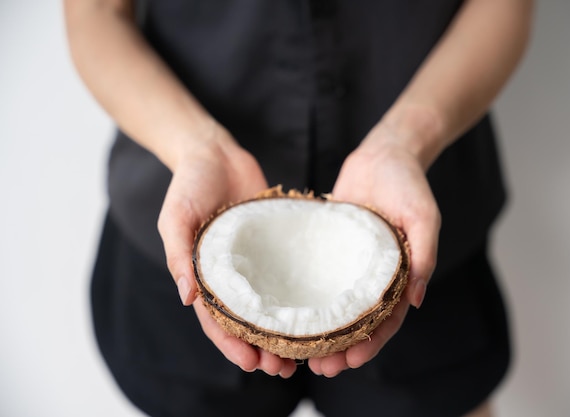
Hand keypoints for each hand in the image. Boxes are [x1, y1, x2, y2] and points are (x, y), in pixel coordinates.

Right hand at [157, 126, 297, 377]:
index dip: (232, 345)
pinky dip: (298, 295)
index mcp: (203, 276)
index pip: (217, 320)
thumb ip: (179, 254)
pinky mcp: (276, 244)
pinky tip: (317, 308)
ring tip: (305, 351)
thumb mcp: (176, 217)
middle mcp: (231, 275)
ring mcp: (255, 261)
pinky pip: (288, 273)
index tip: (252, 364)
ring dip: (283, 330)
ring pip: (270, 304)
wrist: (214, 152)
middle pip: (246, 321)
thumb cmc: (188, 184)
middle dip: (262, 348)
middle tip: (284, 368)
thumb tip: (187, 298)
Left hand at [308, 123, 440, 376]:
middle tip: (321, 367)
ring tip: (300, 352)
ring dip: (323, 331)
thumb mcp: (424, 216)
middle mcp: (374, 275)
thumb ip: (424, 254)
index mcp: (401, 275)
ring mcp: (350, 263)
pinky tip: (288, 311)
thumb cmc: (409, 183)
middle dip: (342, 347)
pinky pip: (317, 276)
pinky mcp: (329, 248)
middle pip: (359, 322)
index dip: (372, 343)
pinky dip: (308, 297)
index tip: (352, 360)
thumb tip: (418, 300)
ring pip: (336, 306)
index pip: (387, 320)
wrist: (384, 154)